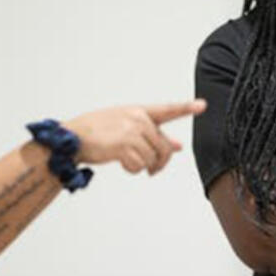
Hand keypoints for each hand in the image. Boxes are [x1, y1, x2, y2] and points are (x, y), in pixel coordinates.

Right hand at [66, 99, 205, 174]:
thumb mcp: (125, 127)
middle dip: (160, 162)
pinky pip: (139, 165)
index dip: (186, 108)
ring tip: (129, 162)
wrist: (72, 137)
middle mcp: (137, 118)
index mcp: (139, 111)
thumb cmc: (97, 133)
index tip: (203, 105)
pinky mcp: (124, 145)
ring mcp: (131, 131)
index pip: (167, 109)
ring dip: (143, 166)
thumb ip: (153, 135)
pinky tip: (122, 164)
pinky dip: (133, 169)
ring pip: (153, 158)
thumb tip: (178, 147)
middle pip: (164, 146)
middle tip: (153, 170)